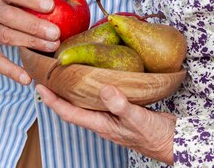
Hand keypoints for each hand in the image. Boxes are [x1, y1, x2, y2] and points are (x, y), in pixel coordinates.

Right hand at [0, 0, 60, 84]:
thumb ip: (26, 0)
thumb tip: (61, 4)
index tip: (50, 5)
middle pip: (11, 17)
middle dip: (35, 25)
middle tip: (56, 33)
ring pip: (7, 37)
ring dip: (31, 43)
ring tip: (52, 47)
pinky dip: (12, 71)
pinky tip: (27, 77)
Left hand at [37, 84, 175, 164]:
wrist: (174, 142)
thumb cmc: (155, 135)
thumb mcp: (138, 118)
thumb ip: (121, 105)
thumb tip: (104, 89)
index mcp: (101, 124)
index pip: (70, 113)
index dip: (53, 101)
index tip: (39, 86)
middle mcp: (102, 121)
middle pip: (73, 107)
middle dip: (58, 93)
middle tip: (47, 75)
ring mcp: (111, 116)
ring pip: (85, 102)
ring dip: (74, 89)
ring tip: (65, 73)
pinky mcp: (120, 110)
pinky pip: (100, 97)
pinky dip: (92, 87)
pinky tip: (96, 76)